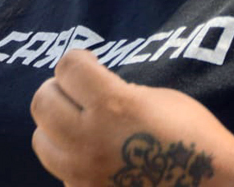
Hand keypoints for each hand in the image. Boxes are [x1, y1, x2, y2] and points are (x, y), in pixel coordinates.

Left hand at [30, 49, 233, 185]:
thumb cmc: (193, 136)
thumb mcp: (158, 98)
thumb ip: (119, 90)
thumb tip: (92, 90)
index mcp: (113, 105)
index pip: (67, 67)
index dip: (77, 59)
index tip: (87, 63)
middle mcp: (89, 139)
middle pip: (42, 101)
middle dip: (58, 90)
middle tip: (76, 92)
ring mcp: (83, 173)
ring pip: (40, 140)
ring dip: (55, 127)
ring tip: (79, 126)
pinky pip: (61, 172)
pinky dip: (72, 162)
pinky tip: (96, 158)